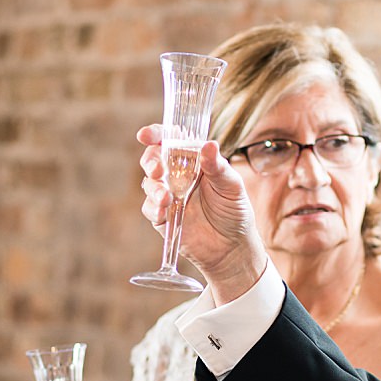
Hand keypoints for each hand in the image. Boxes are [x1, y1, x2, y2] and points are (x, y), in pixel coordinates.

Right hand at [137, 125, 267, 302]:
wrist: (232, 246)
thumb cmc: (234, 210)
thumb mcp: (231, 185)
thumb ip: (217, 166)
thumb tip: (208, 145)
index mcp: (193, 159)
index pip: (170, 140)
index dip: (156, 134)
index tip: (146, 135)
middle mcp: (176, 175)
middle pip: (153, 159)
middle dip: (151, 161)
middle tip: (159, 170)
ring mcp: (167, 195)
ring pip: (149, 183)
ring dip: (153, 188)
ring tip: (166, 197)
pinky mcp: (162, 217)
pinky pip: (149, 208)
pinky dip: (153, 208)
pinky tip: (163, 211)